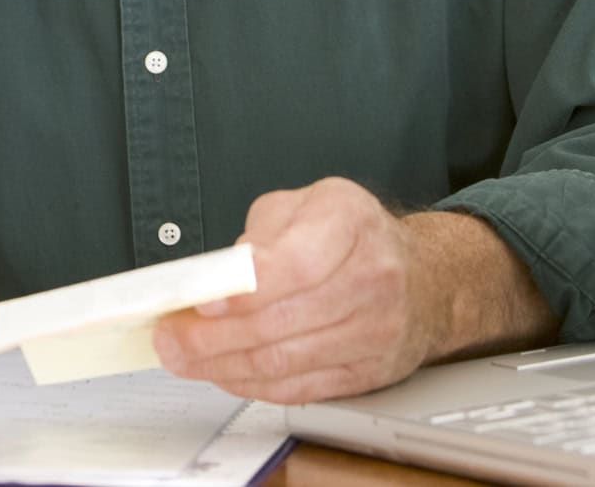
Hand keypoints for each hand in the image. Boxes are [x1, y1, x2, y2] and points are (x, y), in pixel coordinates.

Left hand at [152, 178, 557, 402]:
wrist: (422, 277)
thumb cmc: (352, 236)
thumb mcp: (302, 206)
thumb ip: (258, 235)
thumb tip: (214, 277)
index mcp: (351, 220)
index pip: (296, 264)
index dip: (243, 291)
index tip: (202, 302)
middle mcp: (372, 275)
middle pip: (283, 321)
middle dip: (215, 337)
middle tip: (173, 337)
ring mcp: (376, 329)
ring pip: (286, 361)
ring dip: (224, 365)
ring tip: (187, 357)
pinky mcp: (369, 371)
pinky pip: (300, 388)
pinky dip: (253, 384)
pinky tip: (226, 371)